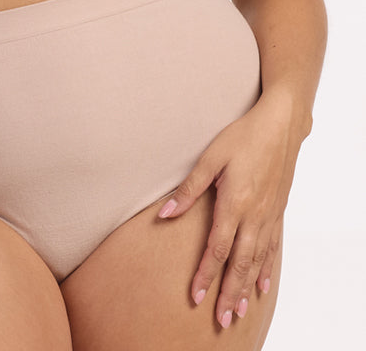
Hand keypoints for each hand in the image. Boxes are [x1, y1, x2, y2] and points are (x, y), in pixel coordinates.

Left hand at [157, 89, 305, 328]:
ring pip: (257, 260)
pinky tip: (262, 284)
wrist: (281, 126)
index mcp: (234, 203)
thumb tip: (165, 213)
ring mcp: (269, 215)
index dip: (205, 275)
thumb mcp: (211, 157)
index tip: (195, 297)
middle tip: (221, 319)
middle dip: (228, 293)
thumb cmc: (242, 137)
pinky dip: (266, 269)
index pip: (217, 249)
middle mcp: (254, 215)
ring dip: (246, 287)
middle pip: (239, 263)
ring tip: (239, 311)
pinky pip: (272, 247)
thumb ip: (189, 189)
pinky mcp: (278, 211)